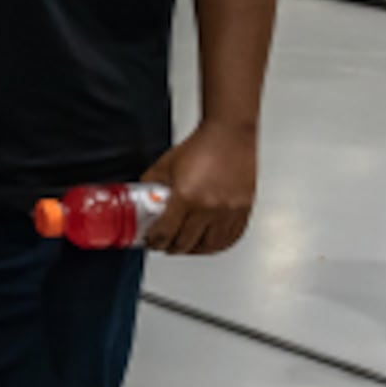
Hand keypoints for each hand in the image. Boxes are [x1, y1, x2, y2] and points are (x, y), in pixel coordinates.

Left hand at [143, 119, 258, 254]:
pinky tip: (209, 244)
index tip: (151, 242)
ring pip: (210, 246)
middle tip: (164, 246)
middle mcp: (209, 208)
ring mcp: (229, 211)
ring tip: (184, 247)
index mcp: (186, 197)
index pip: (166, 233)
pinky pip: (232, 238)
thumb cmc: (200, 146)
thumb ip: (151, 184)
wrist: (229, 135)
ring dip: (194, 251)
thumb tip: (141, 197)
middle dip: (171, 247)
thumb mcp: (164, 165)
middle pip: (186, 243)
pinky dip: (218, 246)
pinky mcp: (244, 210)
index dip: (155, 242)